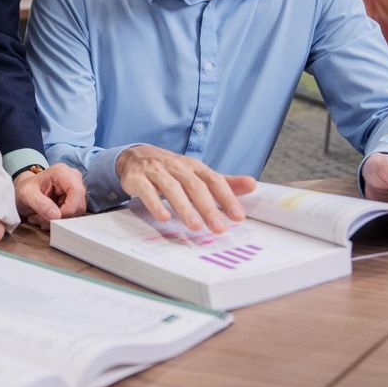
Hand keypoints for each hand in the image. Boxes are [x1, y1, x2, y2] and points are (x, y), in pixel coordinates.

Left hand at [14, 163, 86, 226]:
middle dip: (61, 217)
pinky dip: (61, 219)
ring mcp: (77, 187)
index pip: (76, 192)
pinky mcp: (76, 197)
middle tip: (43, 219)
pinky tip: (48, 216)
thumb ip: (40, 204)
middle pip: (79, 204)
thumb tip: (56, 215)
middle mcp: (73, 177)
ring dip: (60, 219)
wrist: (26, 190)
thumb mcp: (26, 195)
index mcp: (61, 172)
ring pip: (78, 211)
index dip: (67, 210)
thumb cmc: (26, 189)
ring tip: (43, 217)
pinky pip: (74, 213)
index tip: (52, 218)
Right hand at [115, 145, 256, 232]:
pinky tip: (164, 217)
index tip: (238, 216)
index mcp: (194, 166)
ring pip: (172, 189)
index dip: (227, 198)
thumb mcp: (197, 173)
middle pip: (195, 186)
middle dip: (208, 208)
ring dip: (184, 208)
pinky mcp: (137, 179)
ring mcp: (156, 172)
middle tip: (219, 228)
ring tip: (195, 226)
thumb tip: (252, 184)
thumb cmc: (171, 170)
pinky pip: (146, 191)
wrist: (135, 157)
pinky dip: (155, 204)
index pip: (214, 180)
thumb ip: (224, 182)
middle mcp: (177, 167)